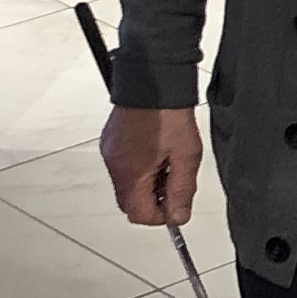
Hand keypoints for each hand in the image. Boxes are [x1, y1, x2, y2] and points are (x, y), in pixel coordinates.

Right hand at [102, 103, 203, 226]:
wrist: (153, 80)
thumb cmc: (169, 115)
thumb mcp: (186, 157)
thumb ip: (182, 191)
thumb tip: (178, 218)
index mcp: (130, 174)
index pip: (139, 215)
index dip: (160, 215)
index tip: (177, 204)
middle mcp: (114, 166)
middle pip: (130, 202)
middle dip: (153, 200)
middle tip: (174, 181)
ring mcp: (110, 153)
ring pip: (126, 185)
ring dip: (146, 183)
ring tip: (167, 161)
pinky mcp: (110, 141)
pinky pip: (123, 167)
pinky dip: (138, 168)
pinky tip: (155, 151)